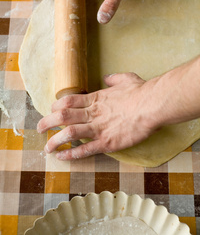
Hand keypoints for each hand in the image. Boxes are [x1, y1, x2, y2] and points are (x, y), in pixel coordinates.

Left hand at [37, 73, 157, 159]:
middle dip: (47, 123)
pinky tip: (62, 157)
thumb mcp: (126, 78)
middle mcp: (93, 113)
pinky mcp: (107, 143)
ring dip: (54, 141)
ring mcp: (98, 128)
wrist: (152, 105)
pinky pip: (84, 150)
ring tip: (46, 148)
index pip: (67, 101)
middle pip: (62, 117)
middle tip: (39, 128)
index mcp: (96, 98)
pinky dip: (71, 154)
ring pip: (69, 134)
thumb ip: (113, 78)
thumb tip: (107, 77)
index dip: (55, 106)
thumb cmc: (140, 91)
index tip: (52, 111)